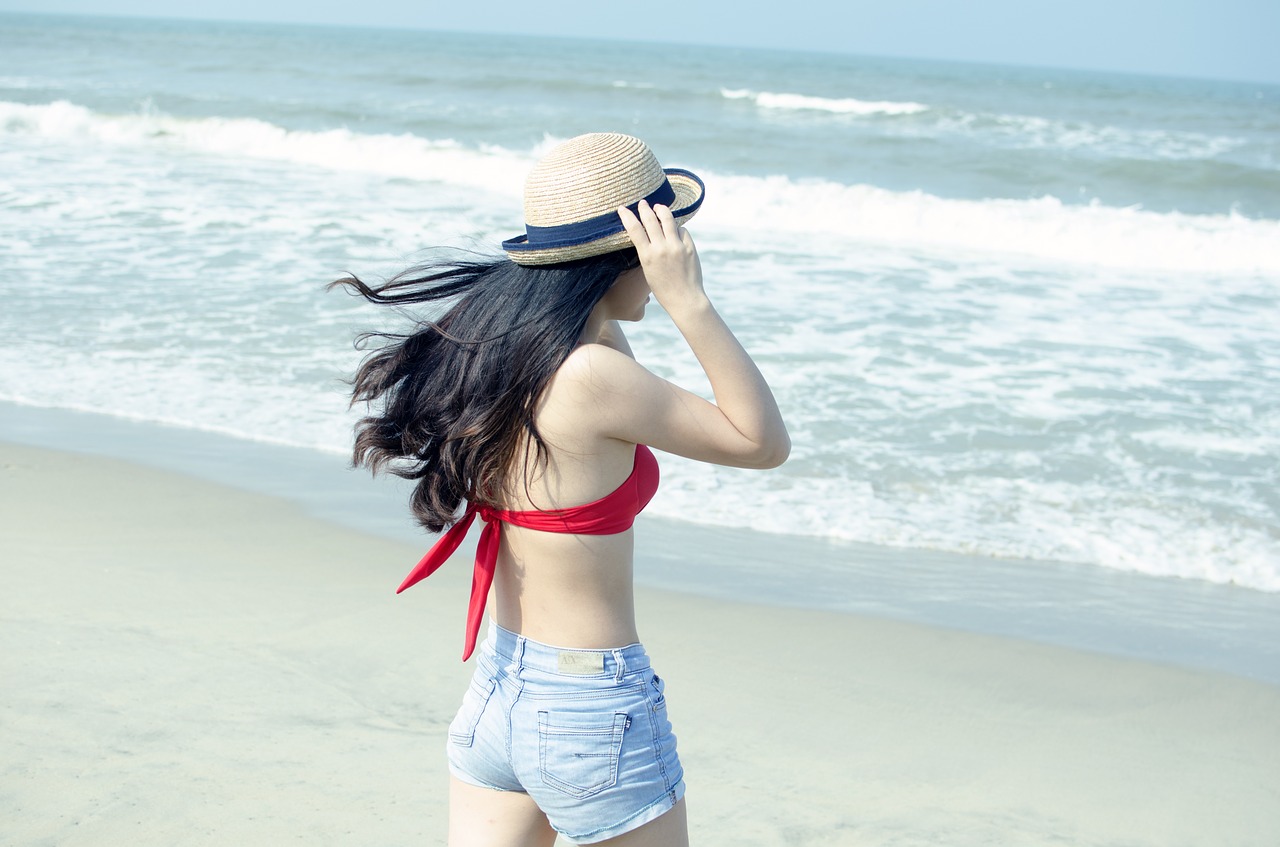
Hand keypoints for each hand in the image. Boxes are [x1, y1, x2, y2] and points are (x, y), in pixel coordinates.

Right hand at [617, 200, 706, 315]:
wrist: (685, 299)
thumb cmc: (663, 289)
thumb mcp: (648, 271)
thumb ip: (647, 252)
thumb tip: (648, 234)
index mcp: (647, 256)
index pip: (634, 229)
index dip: (627, 216)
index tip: (622, 208)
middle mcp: (661, 248)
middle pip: (650, 219)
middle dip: (644, 208)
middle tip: (642, 203)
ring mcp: (677, 246)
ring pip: (667, 219)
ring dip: (661, 210)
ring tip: (658, 207)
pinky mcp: (690, 247)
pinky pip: (681, 230)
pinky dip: (676, 228)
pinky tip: (674, 229)